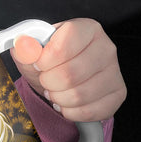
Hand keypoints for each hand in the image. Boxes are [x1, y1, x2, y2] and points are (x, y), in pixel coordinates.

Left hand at [11, 18, 126, 121]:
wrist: (62, 80)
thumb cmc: (51, 63)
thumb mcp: (33, 53)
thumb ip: (25, 48)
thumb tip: (23, 46)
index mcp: (87, 29)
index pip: (64, 44)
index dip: (44, 60)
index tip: (38, 65)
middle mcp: (106, 48)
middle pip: (70, 74)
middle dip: (49, 82)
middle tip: (45, 81)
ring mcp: (114, 72)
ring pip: (79, 95)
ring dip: (58, 98)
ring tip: (55, 92)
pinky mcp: (117, 95)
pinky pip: (88, 111)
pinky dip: (70, 112)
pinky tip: (66, 104)